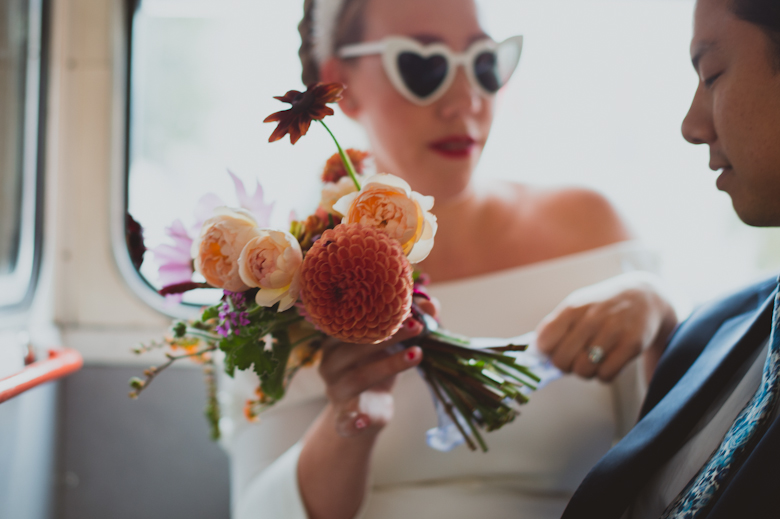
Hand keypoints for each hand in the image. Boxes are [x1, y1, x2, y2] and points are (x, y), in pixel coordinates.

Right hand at [318, 298, 437, 436]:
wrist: (366, 410)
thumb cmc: (376, 366)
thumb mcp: (391, 344)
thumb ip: (409, 322)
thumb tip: (432, 304)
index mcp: (335, 339)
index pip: (351, 320)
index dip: (378, 313)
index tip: (406, 307)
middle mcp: (330, 362)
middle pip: (356, 346)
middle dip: (388, 336)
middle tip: (417, 326)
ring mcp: (335, 389)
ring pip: (359, 377)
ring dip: (389, 365)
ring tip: (417, 354)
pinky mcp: (343, 416)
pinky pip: (343, 419)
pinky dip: (351, 421)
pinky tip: (363, 421)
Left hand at [535, 272, 676, 381]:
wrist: (645, 297)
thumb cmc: (602, 306)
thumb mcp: (576, 306)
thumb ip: (554, 326)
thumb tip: (534, 350)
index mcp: (573, 307)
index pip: (544, 341)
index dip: (546, 352)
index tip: (555, 350)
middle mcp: (592, 317)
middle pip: (562, 360)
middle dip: (565, 365)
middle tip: (575, 358)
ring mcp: (613, 330)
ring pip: (583, 370)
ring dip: (585, 371)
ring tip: (592, 360)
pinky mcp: (632, 344)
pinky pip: (606, 375)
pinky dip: (603, 375)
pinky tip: (607, 363)